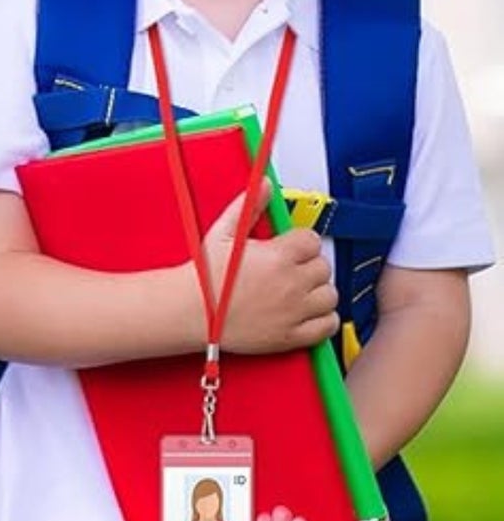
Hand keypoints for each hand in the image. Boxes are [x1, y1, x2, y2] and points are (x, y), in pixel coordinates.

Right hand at [202, 186, 339, 353]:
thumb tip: (264, 185)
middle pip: (324, 267)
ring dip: (318, 291)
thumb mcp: (223, 233)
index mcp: (278, 257)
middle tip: (289, 269)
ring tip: (297, 289)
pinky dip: (323, 318)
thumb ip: (249, 206)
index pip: (312, 241)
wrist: (190, 312)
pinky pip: (328, 325)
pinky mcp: (291, 335)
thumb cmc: (204, 277)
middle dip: (309, 265)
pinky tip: (306, 311)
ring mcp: (293, 311)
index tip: (289, 248)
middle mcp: (291, 284)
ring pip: (330, 295)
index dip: (300, 243)